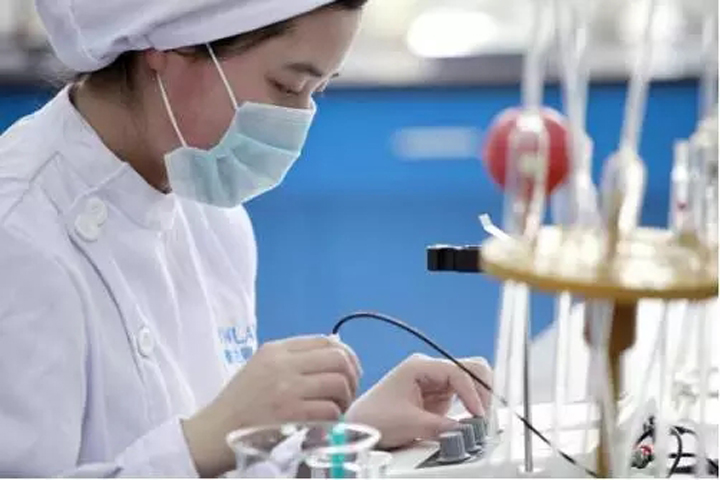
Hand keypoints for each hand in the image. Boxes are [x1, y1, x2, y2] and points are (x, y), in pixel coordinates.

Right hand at [183, 335, 361, 476]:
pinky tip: (327, 423)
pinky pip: (330, 410)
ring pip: (339, 383)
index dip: (346, 356)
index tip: (348, 372)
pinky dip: (335, 417)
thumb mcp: (262, 368)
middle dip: (352, 377)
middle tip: (347, 393)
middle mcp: (282, 364)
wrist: (213, 432)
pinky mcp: (290, 414)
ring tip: (336, 409)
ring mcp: (286, 388)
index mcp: (276, 349)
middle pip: (339, 359)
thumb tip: (336, 351)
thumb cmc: (240, 403)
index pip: (327, 340)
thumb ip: (294, 359)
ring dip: (345, 399)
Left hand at [346, 354, 491, 449]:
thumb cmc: (375, 417)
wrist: (359, 426)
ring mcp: (435, 382)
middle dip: (482, 389)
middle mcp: (430, 369)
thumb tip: (465, 430)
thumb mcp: (409, 423)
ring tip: (479, 420)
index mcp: (419, 366)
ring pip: (470, 382)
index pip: (457, 372)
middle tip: (485, 413)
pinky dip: (471, 407)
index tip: (477, 414)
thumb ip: (439, 426)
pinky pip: (464, 397)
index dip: (471, 392)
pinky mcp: (438, 397)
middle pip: (470, 368)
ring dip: (478, 398)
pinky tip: (471, 420)